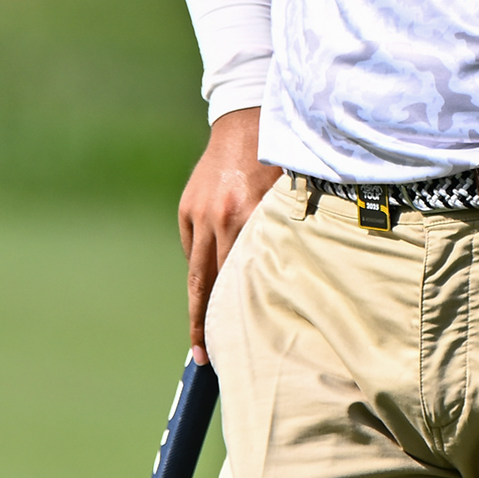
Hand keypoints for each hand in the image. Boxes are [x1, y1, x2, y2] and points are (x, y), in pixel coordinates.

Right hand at [179, 107, 280, 355]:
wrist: (247, 120)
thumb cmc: (280, 162)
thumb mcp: (290, 198)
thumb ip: (283, 235)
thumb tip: (286, 280)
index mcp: (251, 218)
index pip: (239, 279)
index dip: (233, 314)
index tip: (231, 343)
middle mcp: (221, 219)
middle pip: (207, 283)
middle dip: (205, 323)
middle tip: (204, 357)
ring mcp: (200, 214)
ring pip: (197, 270)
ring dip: (197, 304)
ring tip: (199, 340)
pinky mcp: (188, 208)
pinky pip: (193, 247)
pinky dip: (203, 265)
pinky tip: (210, 284)